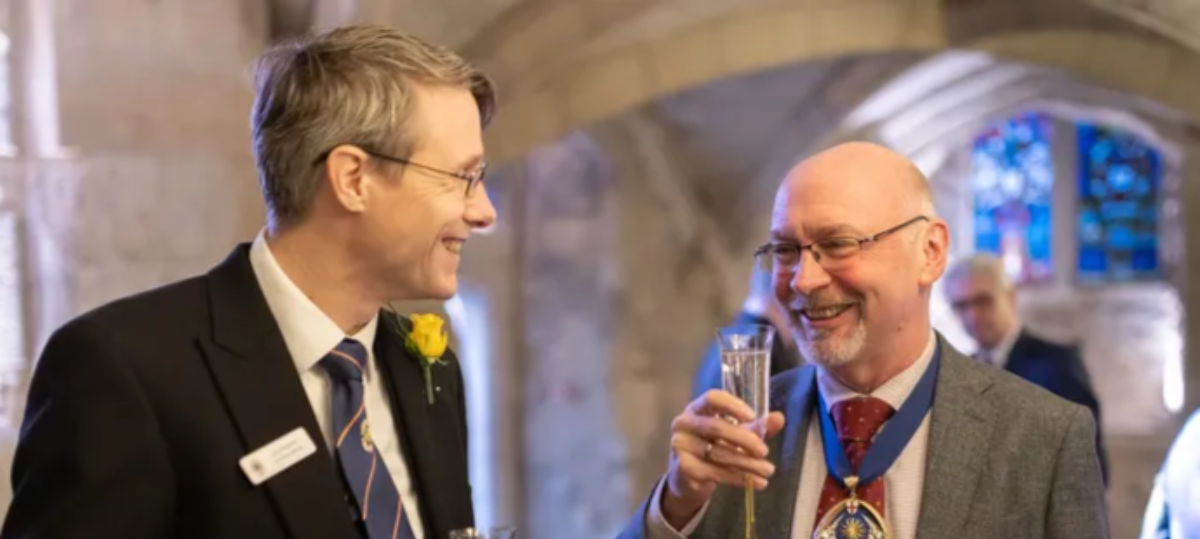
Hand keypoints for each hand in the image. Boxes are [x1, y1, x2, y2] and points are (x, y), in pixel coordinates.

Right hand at [661, 390, 785, 527]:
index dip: (733, 405)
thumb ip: (754, 426)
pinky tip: (757, 482)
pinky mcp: (684, 468)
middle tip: (765, 451)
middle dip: (745, 440)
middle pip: (717, 427)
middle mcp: (683, 424)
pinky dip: (740, 478)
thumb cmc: (712, 447)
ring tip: (768, 470)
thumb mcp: (734, 434)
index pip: (712, 398)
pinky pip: (716, 472)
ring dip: (747, 463)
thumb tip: (779, 418)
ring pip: (719, 453)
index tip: (753, 416)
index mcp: (696, 408)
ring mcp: (680, 446)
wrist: (687, 477)